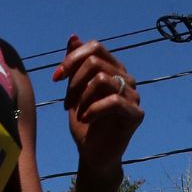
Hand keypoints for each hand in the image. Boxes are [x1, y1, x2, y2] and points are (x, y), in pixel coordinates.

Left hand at [52, 36, 142, 177]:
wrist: (92, 154)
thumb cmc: (84, 122)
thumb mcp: (74, 90)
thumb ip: (75, 65)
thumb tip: (73, 37)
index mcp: (114, 69)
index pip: (95, 47)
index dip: (72, 59)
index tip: (55, 77)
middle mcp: (127, 79)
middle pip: (95, 60)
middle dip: (74, 80)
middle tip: (66, 101)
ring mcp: (134, 96)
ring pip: (103, 78)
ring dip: (82, 96)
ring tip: (76, 112)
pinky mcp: (136, 114)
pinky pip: (113, 101)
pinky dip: (93, 109)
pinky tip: (85, 119)